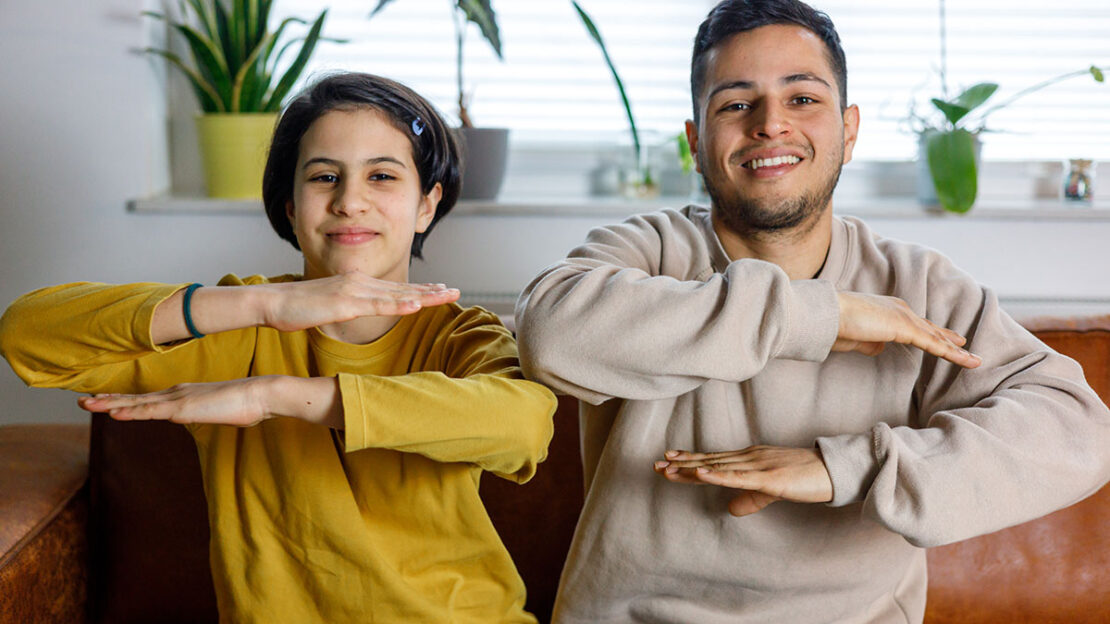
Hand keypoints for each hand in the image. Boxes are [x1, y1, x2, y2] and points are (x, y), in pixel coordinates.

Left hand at [78, 377, 276, 426]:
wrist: (261, 393)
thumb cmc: (247, 403)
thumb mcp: (220, 410)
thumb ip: (206, 412)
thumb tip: (204, 415)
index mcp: (183, 394)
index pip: (147, 399)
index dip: (124, 400)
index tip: (104, 402)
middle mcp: (176, 393)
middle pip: (135, 398)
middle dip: (107, 400)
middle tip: (82, 401)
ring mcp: (178, 400)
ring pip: (136, 403)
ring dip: (109, 404)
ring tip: (86, 405)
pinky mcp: (183, 408)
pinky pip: (150, 412)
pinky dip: (130, 412)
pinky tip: (113, 414)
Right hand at [258, 272, 459, 331]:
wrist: (273, 302)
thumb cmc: (296, 308)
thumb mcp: (329, 307)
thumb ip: (347, 307)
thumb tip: (357, 312)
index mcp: (357, 283)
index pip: (395, 288)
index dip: (419, 290)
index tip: (440, 291)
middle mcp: (360, 283)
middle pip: (403, 289)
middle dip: (431, 291)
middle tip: (456, 291)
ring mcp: (354, 291)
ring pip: (396, 295)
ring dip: (424, 296)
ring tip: (447, 296)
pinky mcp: (346, 302)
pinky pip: (377, 305)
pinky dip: (399, 305)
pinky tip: (416, 306)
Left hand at [654, 446, 832, 516]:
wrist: (832, 470)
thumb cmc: (804, 477)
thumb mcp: (771, 490)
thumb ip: (750, 499)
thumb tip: (731, 510)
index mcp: (749, 459)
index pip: (713, 460)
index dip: (689, 461)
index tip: (666, 460)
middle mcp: (748, 458)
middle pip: (709, 461)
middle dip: (682, 464)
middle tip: (655, 465)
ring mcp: (756, 465)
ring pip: (717, 467)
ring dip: (692, 468)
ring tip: (668, 468)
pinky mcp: (767, 477)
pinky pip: (737, 477)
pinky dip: (717, 475)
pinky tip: (700, 473)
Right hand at [834, 292, 980, 368]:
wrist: (829, 316)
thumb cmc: (835, 326)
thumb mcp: (856, 337)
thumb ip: (870, 342)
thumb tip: (879, 347)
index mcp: (887, 310)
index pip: (914, 324)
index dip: (930, 331)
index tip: (942, 337)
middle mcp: (899, 310)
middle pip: (929, 328)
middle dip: (948, 337)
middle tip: (964, 343)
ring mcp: (904, 318)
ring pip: (936, 338)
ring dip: (956, 350)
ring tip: (974, 361)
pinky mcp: (906, 328)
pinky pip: (934, 344)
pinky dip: (953, 354)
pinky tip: (966, 360)